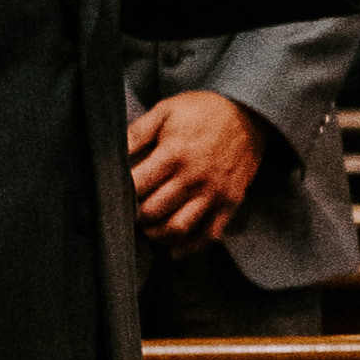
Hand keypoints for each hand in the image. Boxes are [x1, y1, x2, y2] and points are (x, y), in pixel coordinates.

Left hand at [129, 89, 263, 240]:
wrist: (249, 113)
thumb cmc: (202, 111)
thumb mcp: (166, 110)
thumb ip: (137, 132)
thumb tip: (111, 153)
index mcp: (174, 153)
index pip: (137, 186)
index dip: (120, 193)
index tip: (115, 193)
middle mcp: (194, 177)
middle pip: (153, 211)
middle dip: (135, 215)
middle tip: (129, 212)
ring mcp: (214, 192)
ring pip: (178, 228)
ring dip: (157, 234)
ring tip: (148, 228)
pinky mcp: (231, 202)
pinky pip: (209, 234)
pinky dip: (190, 247)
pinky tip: (174, 249)